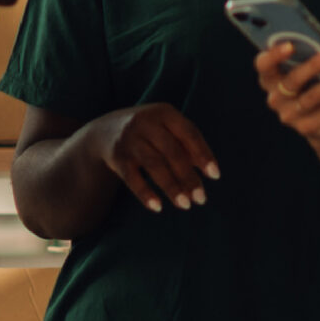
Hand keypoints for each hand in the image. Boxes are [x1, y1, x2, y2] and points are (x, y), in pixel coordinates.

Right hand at [93, 103, 218, 214]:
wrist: (104, 131)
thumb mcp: (166, 129)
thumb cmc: (149, 133)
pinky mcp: (116, 156)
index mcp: (164, 112)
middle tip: (201, 199)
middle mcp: (146, 122)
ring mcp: (129, 139)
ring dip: (171, 187)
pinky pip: (132, 178)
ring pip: (154, 164)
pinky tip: (157, 207)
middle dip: (188, 177)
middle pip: (172, 151)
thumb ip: (186, 145)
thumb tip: (209, 172)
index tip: (215, 176)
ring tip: (185, 205)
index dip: (203, 154)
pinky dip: (145, 193)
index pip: (189, 133)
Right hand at [256, 44, 319, 144]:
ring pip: (312, 97)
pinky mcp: (304, 127)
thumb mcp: (303, 71)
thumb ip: (305, 59)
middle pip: (292, 81)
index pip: (264, 65)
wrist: (317, 120)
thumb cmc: (309, 85)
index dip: (274, 55)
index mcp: (269, 78)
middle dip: (312, 67)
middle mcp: (274, 97)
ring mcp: (288, 115)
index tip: (290, 45)